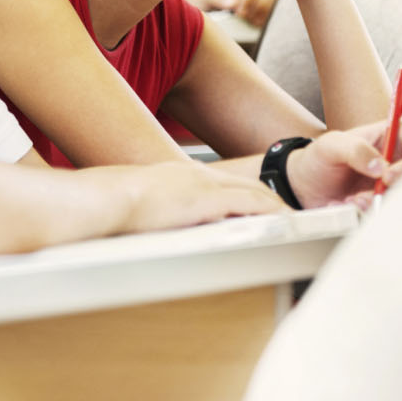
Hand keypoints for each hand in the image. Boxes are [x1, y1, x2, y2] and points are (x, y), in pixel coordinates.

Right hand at [121, 160, 286, 230]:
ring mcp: (204, 185)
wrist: (109, 198)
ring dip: (274, 205)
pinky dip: (269, 210)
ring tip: (292, 217)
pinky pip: (248, 202)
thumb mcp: (139, 204)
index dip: (246, 192)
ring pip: (252, 191)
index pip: (224, 183)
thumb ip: (154, 210)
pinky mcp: (206, 200)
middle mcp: (197, 175)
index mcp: (182, 175)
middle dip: (268, 196)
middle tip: (286, 209)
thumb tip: (151, 225)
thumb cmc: (115, 204)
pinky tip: (283, 218)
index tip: (261, 203)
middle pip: (245, 183)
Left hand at [284, 119, 401, 209]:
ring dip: (378, 204)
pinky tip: (349, 206)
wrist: (304, 186)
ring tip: (351, 200)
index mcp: (395, 137)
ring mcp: (395, 186)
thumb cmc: (319, 158)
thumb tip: (382, 167)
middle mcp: (401, 162)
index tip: (388, 178)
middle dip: (394, 191)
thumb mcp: (331, 145)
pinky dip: (370, 214)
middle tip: (366, 196)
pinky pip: (390, 214)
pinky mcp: (385, 205)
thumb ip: (355, 150)